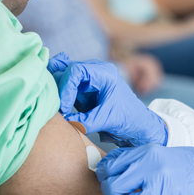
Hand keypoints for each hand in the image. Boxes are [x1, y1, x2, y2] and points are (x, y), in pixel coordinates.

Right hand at [47, 52, 167, 146]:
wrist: (138, 125)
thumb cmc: (128, 119)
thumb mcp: (107, 120)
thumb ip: (85, 121)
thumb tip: (64, 120)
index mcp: (104, 73)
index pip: (76, 70)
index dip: (66, 87)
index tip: (65, 108)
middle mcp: (94, 71)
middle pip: (66, 69)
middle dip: (58, 87)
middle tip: (56, 107)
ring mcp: (87, 79)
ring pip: (62, 76)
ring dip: (56, 90)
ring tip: (55, 107)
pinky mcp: (82, 89)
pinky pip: (64, 86)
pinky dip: (58, 94)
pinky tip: (56, 106)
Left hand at [96, 144, 193, 194]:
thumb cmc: (179, 166)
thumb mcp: (155, 154)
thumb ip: (131, 159)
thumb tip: (104, 167)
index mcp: (144, 154)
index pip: (108, 167)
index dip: (105, 176)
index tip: (111, 180)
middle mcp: (150, 169)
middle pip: (111, 187)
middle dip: (113, 193)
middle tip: (123, 193)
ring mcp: (160, 189)